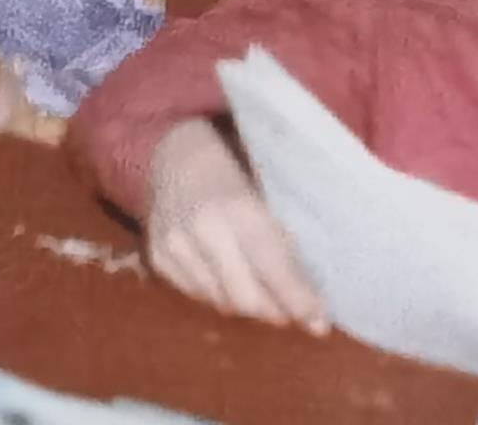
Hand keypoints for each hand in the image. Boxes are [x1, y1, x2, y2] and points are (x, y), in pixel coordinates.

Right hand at [144, 120, 326, 331]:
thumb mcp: (264, 188)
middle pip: (244, 297)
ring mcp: (174, 246)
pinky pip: (195, 295)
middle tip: (295, 314)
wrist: (173, 153)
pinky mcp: (157, 258)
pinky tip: (231, 282)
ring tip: (266, 297)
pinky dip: (218, 295)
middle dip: (274, 311)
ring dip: (247, 306)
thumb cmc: (234, 164)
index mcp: (236, 205)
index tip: (320, 323)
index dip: (298, 299)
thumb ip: (280, 233)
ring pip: (219, 301)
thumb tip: (310, 283)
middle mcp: (201, 230)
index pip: (272, 266)